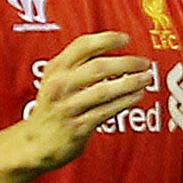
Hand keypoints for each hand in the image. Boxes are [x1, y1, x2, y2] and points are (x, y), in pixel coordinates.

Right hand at [22, 31, 159, 165]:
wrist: (36, 143)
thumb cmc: (53, 108)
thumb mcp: (57, 80)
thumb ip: (79, 65)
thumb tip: (114, 51)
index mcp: (56, 68)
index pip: (82, 45)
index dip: (106, 39)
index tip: (126, 38)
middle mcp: (60, 85)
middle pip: (98, 67)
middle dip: (126, 63)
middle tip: (144, 63)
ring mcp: (68, 106)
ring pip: (104, 90)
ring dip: (130, 83)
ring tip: (146, 78)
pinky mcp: (77, 127)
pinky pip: (106, 111)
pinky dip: (125, 102)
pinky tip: (137, 96)